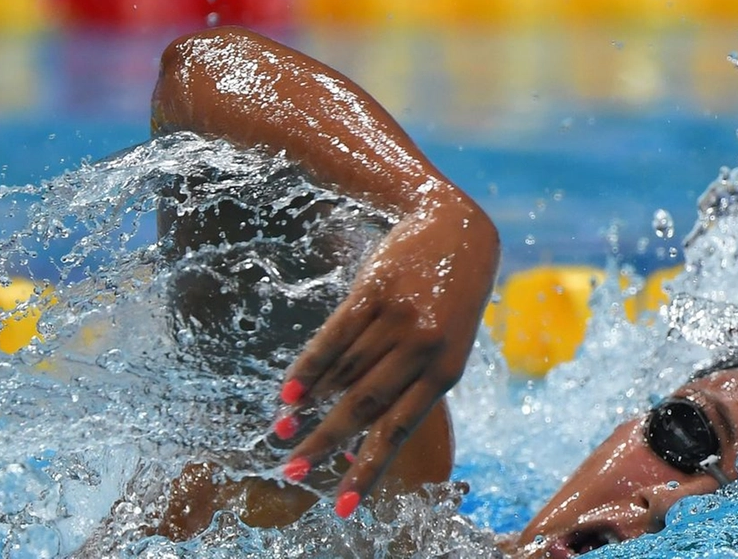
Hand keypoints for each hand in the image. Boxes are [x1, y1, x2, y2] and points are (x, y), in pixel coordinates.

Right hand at [274, 187, 497, 515]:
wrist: (456, 229)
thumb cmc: (446, 298)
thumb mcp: (444, 343)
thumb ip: (408, 382)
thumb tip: (352, 428)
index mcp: (446, 372)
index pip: (398, 431)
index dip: (367, 470)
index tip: (343, 507)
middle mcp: (424, 349)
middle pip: (363, 407)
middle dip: (324, 443)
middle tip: (290, 471)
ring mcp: (400, 319)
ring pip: (344, 374)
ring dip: (309, 406)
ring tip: (282, 428)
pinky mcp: (375, 291)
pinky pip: (334, 338)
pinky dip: (308, 368)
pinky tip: (287, 392)